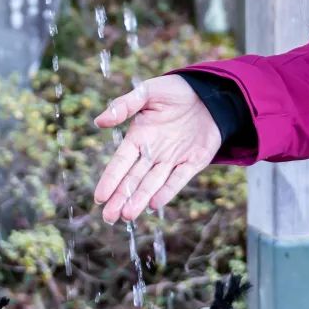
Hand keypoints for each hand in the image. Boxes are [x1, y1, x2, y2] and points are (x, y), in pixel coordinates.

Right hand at [92, 75, 222, 223]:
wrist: (209, 93)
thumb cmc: (174, 90)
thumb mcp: (148, 91)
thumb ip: (124, 105)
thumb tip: (99, 121)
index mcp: (139, 137)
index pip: (121, 162)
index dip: (110, 179)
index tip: (99, 197)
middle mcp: (153, 152)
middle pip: (134, 179)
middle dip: (121, 198)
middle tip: (109, 217)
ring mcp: (173, 159)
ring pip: (153, 184)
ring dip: (140, 199)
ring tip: (127, 216)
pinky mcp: (193, 162)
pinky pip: (178, 179)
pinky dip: (167, 191)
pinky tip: (155, 204)